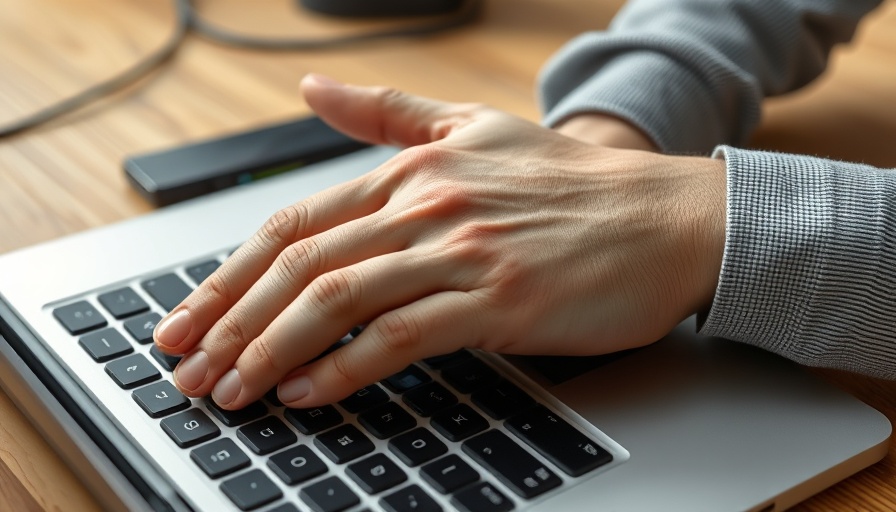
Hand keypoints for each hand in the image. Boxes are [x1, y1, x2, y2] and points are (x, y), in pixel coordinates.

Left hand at [154, 74, 725, 409]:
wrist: (662, 216)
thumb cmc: (569, 184)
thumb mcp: (472, 124)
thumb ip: (388, 110)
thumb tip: (315, 87)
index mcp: (411, 170)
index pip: (294, 224)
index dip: (231, 275)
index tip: (189, 318)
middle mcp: (426, 205)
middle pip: (302, 265)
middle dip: (232, 321)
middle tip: (187, 366)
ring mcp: (461, 252)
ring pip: (340, 300)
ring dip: (272, 350)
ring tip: (232, 389)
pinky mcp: (500, 301)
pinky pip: (403, 337)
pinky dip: (347, 367)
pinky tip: (309, 391)